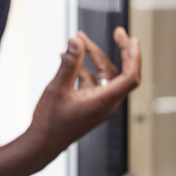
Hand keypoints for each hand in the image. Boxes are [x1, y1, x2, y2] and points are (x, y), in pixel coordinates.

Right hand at [27, 27, 140, 159]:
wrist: (41, 144)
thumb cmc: (50, 122)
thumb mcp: (58, 88)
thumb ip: (69, 63)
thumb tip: (77, 41)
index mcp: (105, 101)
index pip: (131, 77)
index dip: (134, 56)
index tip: (131, 39)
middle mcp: (106, 103)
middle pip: (121, 72)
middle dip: (119, 50)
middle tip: (118, 32)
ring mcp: (99, 104)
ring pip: (104, 74)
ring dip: (93, 57)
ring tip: (78, 39)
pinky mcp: (90, 104)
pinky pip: (92, 81)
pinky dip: (83, 68)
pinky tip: (67, 58)